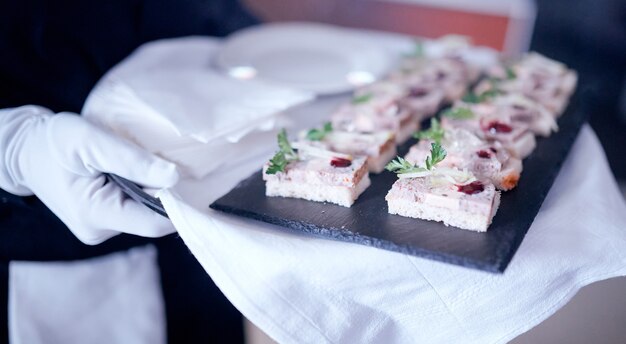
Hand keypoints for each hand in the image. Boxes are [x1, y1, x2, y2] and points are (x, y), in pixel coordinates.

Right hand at [0, 106, 179, 243]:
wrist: (24, 150)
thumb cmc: (54, 141)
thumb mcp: (91, 141)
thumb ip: (133, 160)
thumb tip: (174, 177)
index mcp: (96, 214)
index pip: (155, 223)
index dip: (179, 203)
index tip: (189, 177)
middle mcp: (100, 231)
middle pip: (153, 218)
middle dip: (164, 192)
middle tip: (163, 161)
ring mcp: (100, 229)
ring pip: (144, 214)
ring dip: (150, 190)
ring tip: (140, 164)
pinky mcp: (102, 222)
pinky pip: (133, 210)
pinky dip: (139, 192)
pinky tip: (132, 173)